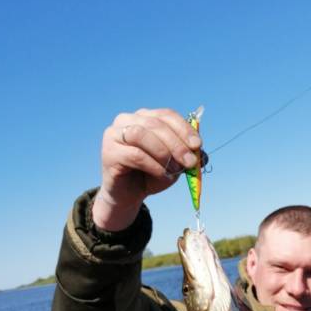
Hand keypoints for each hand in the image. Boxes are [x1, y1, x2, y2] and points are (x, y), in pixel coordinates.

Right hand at [92, 108, 202, 230]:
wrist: (129, 195)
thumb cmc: (151, 175)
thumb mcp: (174, 163)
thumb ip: (186, 154)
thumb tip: (201, 153)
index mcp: (144, 117)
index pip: (166, 115)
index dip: (183, 128)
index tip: (198, 145)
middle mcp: (127, 120)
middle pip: (156, 124)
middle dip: (177, 144)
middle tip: (190, 162)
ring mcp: (114, 134)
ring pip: (142, 135)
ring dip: (164, 153)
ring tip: (175, 170)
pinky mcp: (109, 151)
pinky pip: (135, 154)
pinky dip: (153, 165)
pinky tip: (162, 174)